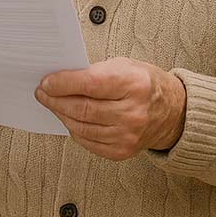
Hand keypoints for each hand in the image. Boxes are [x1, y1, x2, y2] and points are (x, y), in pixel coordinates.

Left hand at [35, 57, 186, 160]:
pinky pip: (87, 141)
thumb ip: (95, 72)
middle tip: (43, 92)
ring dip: (61, 114)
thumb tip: (61, 78)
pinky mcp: (122, 151)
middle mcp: (133, 112)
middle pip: (81, 108)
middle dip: (55, 99)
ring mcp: (127, 135)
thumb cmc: (146, 85)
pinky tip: (69, 118)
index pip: (89, 84)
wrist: (173, 112)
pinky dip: (74, 129)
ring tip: (52, 104)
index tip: (46, 82)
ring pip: (81, 126)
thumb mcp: (125, 66)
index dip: (62, 83)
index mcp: (134, 84)